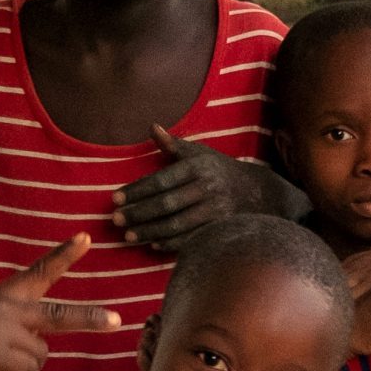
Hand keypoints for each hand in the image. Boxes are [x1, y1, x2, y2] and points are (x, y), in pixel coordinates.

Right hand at [0, 237, 118, 370]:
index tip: (86, 238)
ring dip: (28, 370)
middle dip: (90, 319)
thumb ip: (18, 320)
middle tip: (117, 321)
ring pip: (42, 355)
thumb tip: (46, 339)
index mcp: (4, 294)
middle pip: (58, 314)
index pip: (38, 272)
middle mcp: (3, 306)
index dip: (64, 254)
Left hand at [112, 126, 261, 246]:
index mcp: (198, 167)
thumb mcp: (199, 153)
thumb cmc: (217, 169)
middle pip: (167, 204)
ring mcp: (214, 211)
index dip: (137, 190)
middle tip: (115, 219)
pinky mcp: (218, 228)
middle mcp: (207, 188)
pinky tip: (152, 243)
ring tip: (127, 236)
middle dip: (139, 213)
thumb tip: (152, 127)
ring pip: (176, 224)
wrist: (255, 191)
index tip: (115, 198)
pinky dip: (170, 243)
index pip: (161, 180)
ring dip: (150, 231)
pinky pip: (190, 239)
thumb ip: (173, 144)